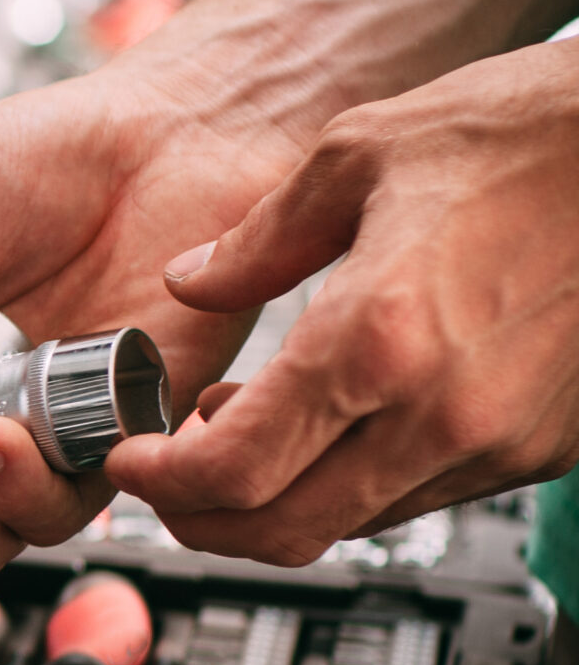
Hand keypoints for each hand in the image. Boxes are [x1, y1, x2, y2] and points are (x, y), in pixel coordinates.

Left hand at [106, 38, 578, 562]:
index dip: (159, 483)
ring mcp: (500, 440)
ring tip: (241, 427)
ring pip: (351, 524)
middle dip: (202, 519)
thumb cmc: (536, 133)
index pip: (233, 472)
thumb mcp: (362, 153)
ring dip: (277, 499)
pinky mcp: (545, 448)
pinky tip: (334, 418)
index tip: (129, 461)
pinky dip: (353, 481)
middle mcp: (441, 412)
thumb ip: (257, 238)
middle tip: (165, 476)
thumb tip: (189, 284)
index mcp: (377, 339)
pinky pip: (422, 497)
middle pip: (283, 531)